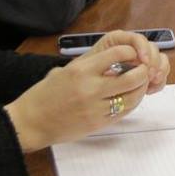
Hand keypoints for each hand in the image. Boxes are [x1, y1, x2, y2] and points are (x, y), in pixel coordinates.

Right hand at [5, 30, 167, 151]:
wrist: (31, 122)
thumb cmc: (44, 95)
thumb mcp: (63, 72)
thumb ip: (88, 66)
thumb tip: (113, 59)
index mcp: (80, 70)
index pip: (118, 53)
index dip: (131, 52)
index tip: (132, 53)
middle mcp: (90, 88)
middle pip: (133, 78)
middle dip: (143, 72)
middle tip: (143, 69)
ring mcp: (96, 108)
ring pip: (133, 97)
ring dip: (141, 89)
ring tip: (139, 84)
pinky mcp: (98, 123)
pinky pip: (124, 112)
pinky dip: (132, 103)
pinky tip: (129, 98)